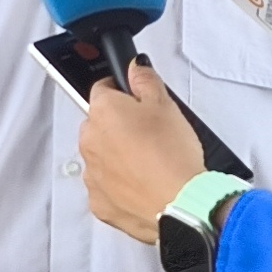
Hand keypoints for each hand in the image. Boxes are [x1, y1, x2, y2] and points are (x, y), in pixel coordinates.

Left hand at [79, 58, 205, 243]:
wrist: (181, 204)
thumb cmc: (173, 156)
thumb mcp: (165, 104)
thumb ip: (144, 79)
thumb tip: (135, 67)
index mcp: (102, 111)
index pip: (103, 90)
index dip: (123, 93)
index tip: (136, 102)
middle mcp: (90, 141)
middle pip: (100, 124)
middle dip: (120, 127)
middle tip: (150, 135)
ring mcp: (92, 173)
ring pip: (102, 156)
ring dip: (118, 157)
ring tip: (150, 163)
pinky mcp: (100, 202)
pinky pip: (106, 187)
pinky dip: (120, 186)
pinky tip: (143, 184)